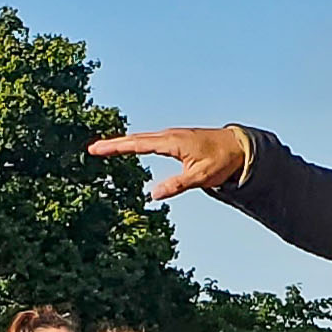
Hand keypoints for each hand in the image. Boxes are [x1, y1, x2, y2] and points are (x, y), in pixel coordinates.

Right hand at [87, 128, 247, 201]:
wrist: (239, 147)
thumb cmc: (222, 161)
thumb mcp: (201, 177)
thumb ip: (177, 185)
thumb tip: (153, 195)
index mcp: (172, 142)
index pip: (137, 144)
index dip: (115, 147)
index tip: (96, 149)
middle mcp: (169, 136)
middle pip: (135, 139)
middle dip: (113, 144)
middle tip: (92, 149)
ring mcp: (173, 136)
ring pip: (143, 138)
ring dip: (123, 142)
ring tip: (105, 148)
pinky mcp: (177, 140)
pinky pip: (152, 140)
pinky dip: (137, 142)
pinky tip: (132, 146)